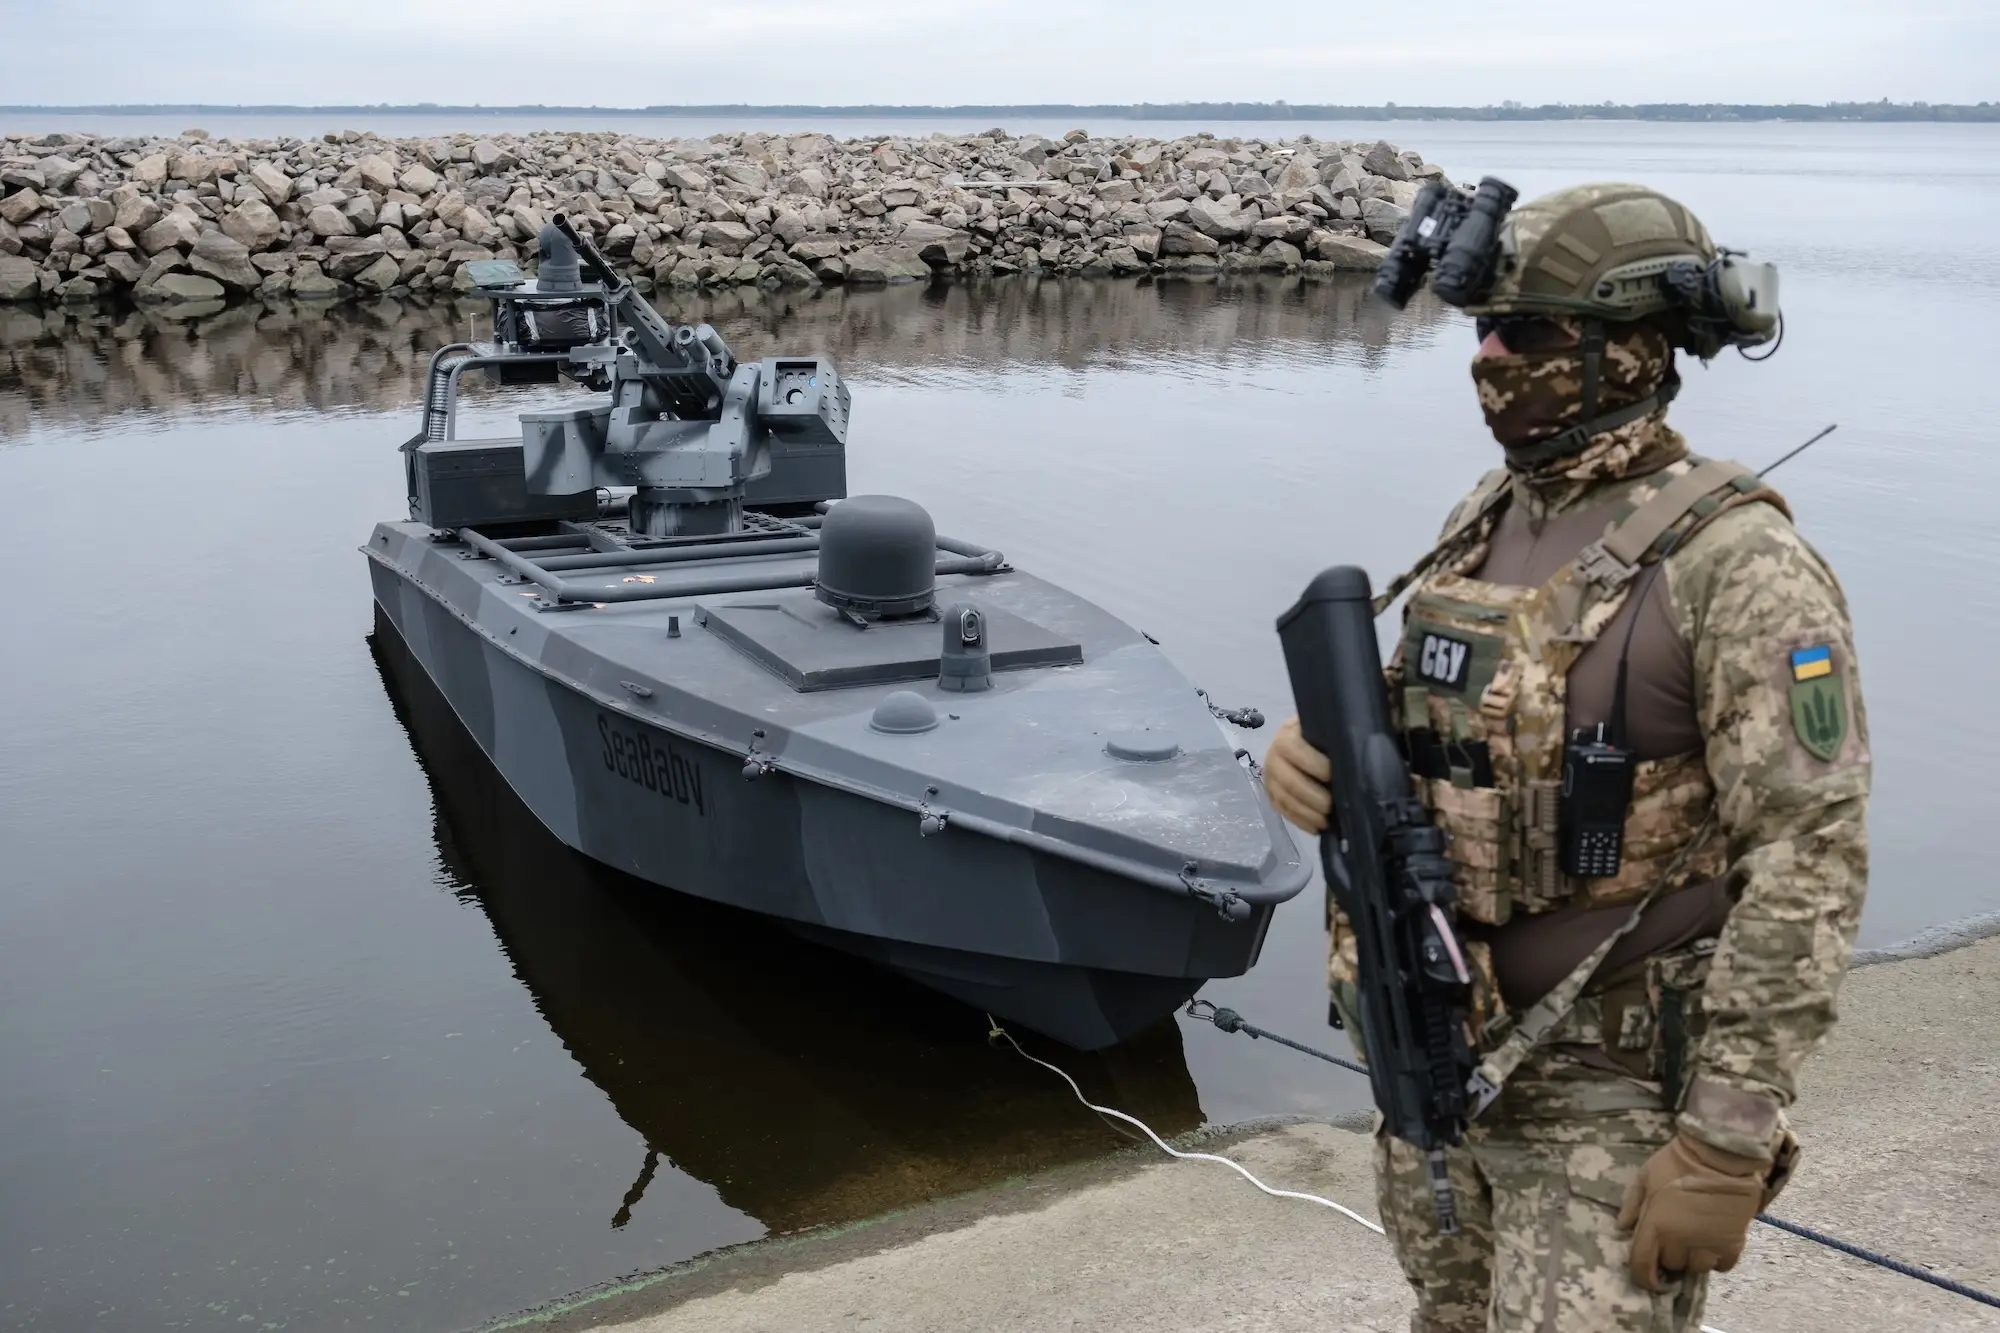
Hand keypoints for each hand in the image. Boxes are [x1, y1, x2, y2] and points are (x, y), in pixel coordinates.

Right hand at [1263, 716, 1332, 832]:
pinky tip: (1316, 828)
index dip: (1313, 763)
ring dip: (1306, 813)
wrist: (1303, 744)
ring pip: (1284, 798)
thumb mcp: (1326, 730)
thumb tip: (1357, 751)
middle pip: (1289, 780)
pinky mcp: (1271, 795)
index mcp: (1288, 735)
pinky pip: (1283, 811)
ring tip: (1326, 821)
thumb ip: (1336, 738)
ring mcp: (1271, 777)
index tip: (1333, 775)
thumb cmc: (1321, 737)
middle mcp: (1273, 756)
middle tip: (1331, 805)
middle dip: (1311, 796)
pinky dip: (1300, 821)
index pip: (1294, 749)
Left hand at [1617, 1133, 1767, 1291]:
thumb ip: (1632, 1204)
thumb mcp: (1645, 1176)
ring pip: (1697, 1268)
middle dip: (1670, 1254)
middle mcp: (1680, 1241)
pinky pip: (1721, 1266)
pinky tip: (1714, 1242)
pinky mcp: (1733, 1245)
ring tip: (1695, 1239)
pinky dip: (1716, 1258)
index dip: (1643, 1278)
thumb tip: (1621, 1228)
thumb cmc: (1677, 1162)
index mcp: (1655, 1226)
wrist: (1720, 1155)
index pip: (1642, 1266)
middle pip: (1671, 1264)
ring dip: (1694, 1257)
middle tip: (1675, 1236)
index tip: (1649, 1278)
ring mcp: (1707, 1245)